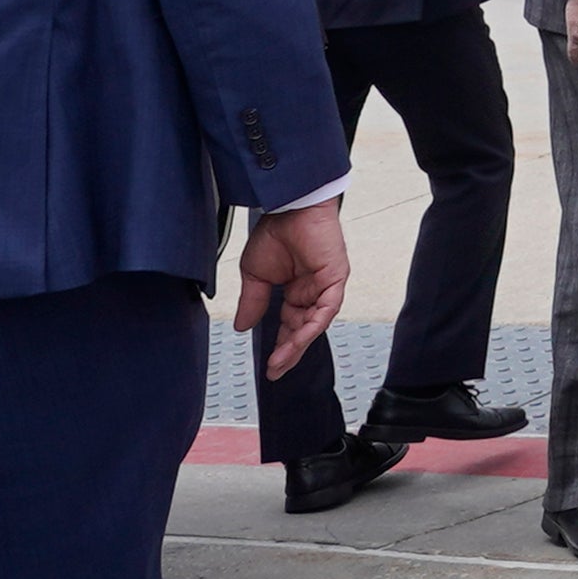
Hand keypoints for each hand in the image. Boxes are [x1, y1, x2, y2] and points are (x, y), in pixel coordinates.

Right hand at [237, 198, 350, 379]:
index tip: (269, 366)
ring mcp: (326, 287)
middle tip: (276, 372)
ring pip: (315, 324)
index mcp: (295, 292)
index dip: (280, 346)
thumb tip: (242, 328)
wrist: (287, 207)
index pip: (290, 326)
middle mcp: (312, 292)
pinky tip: (299, 339)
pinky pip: (327, 308)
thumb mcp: (255, 275)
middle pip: (304, 330)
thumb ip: (253, 302)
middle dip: (290, 352)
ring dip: (298, 343)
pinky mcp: (335, 279)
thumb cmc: (275, 232)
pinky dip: (313, 324)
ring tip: (281, 361)